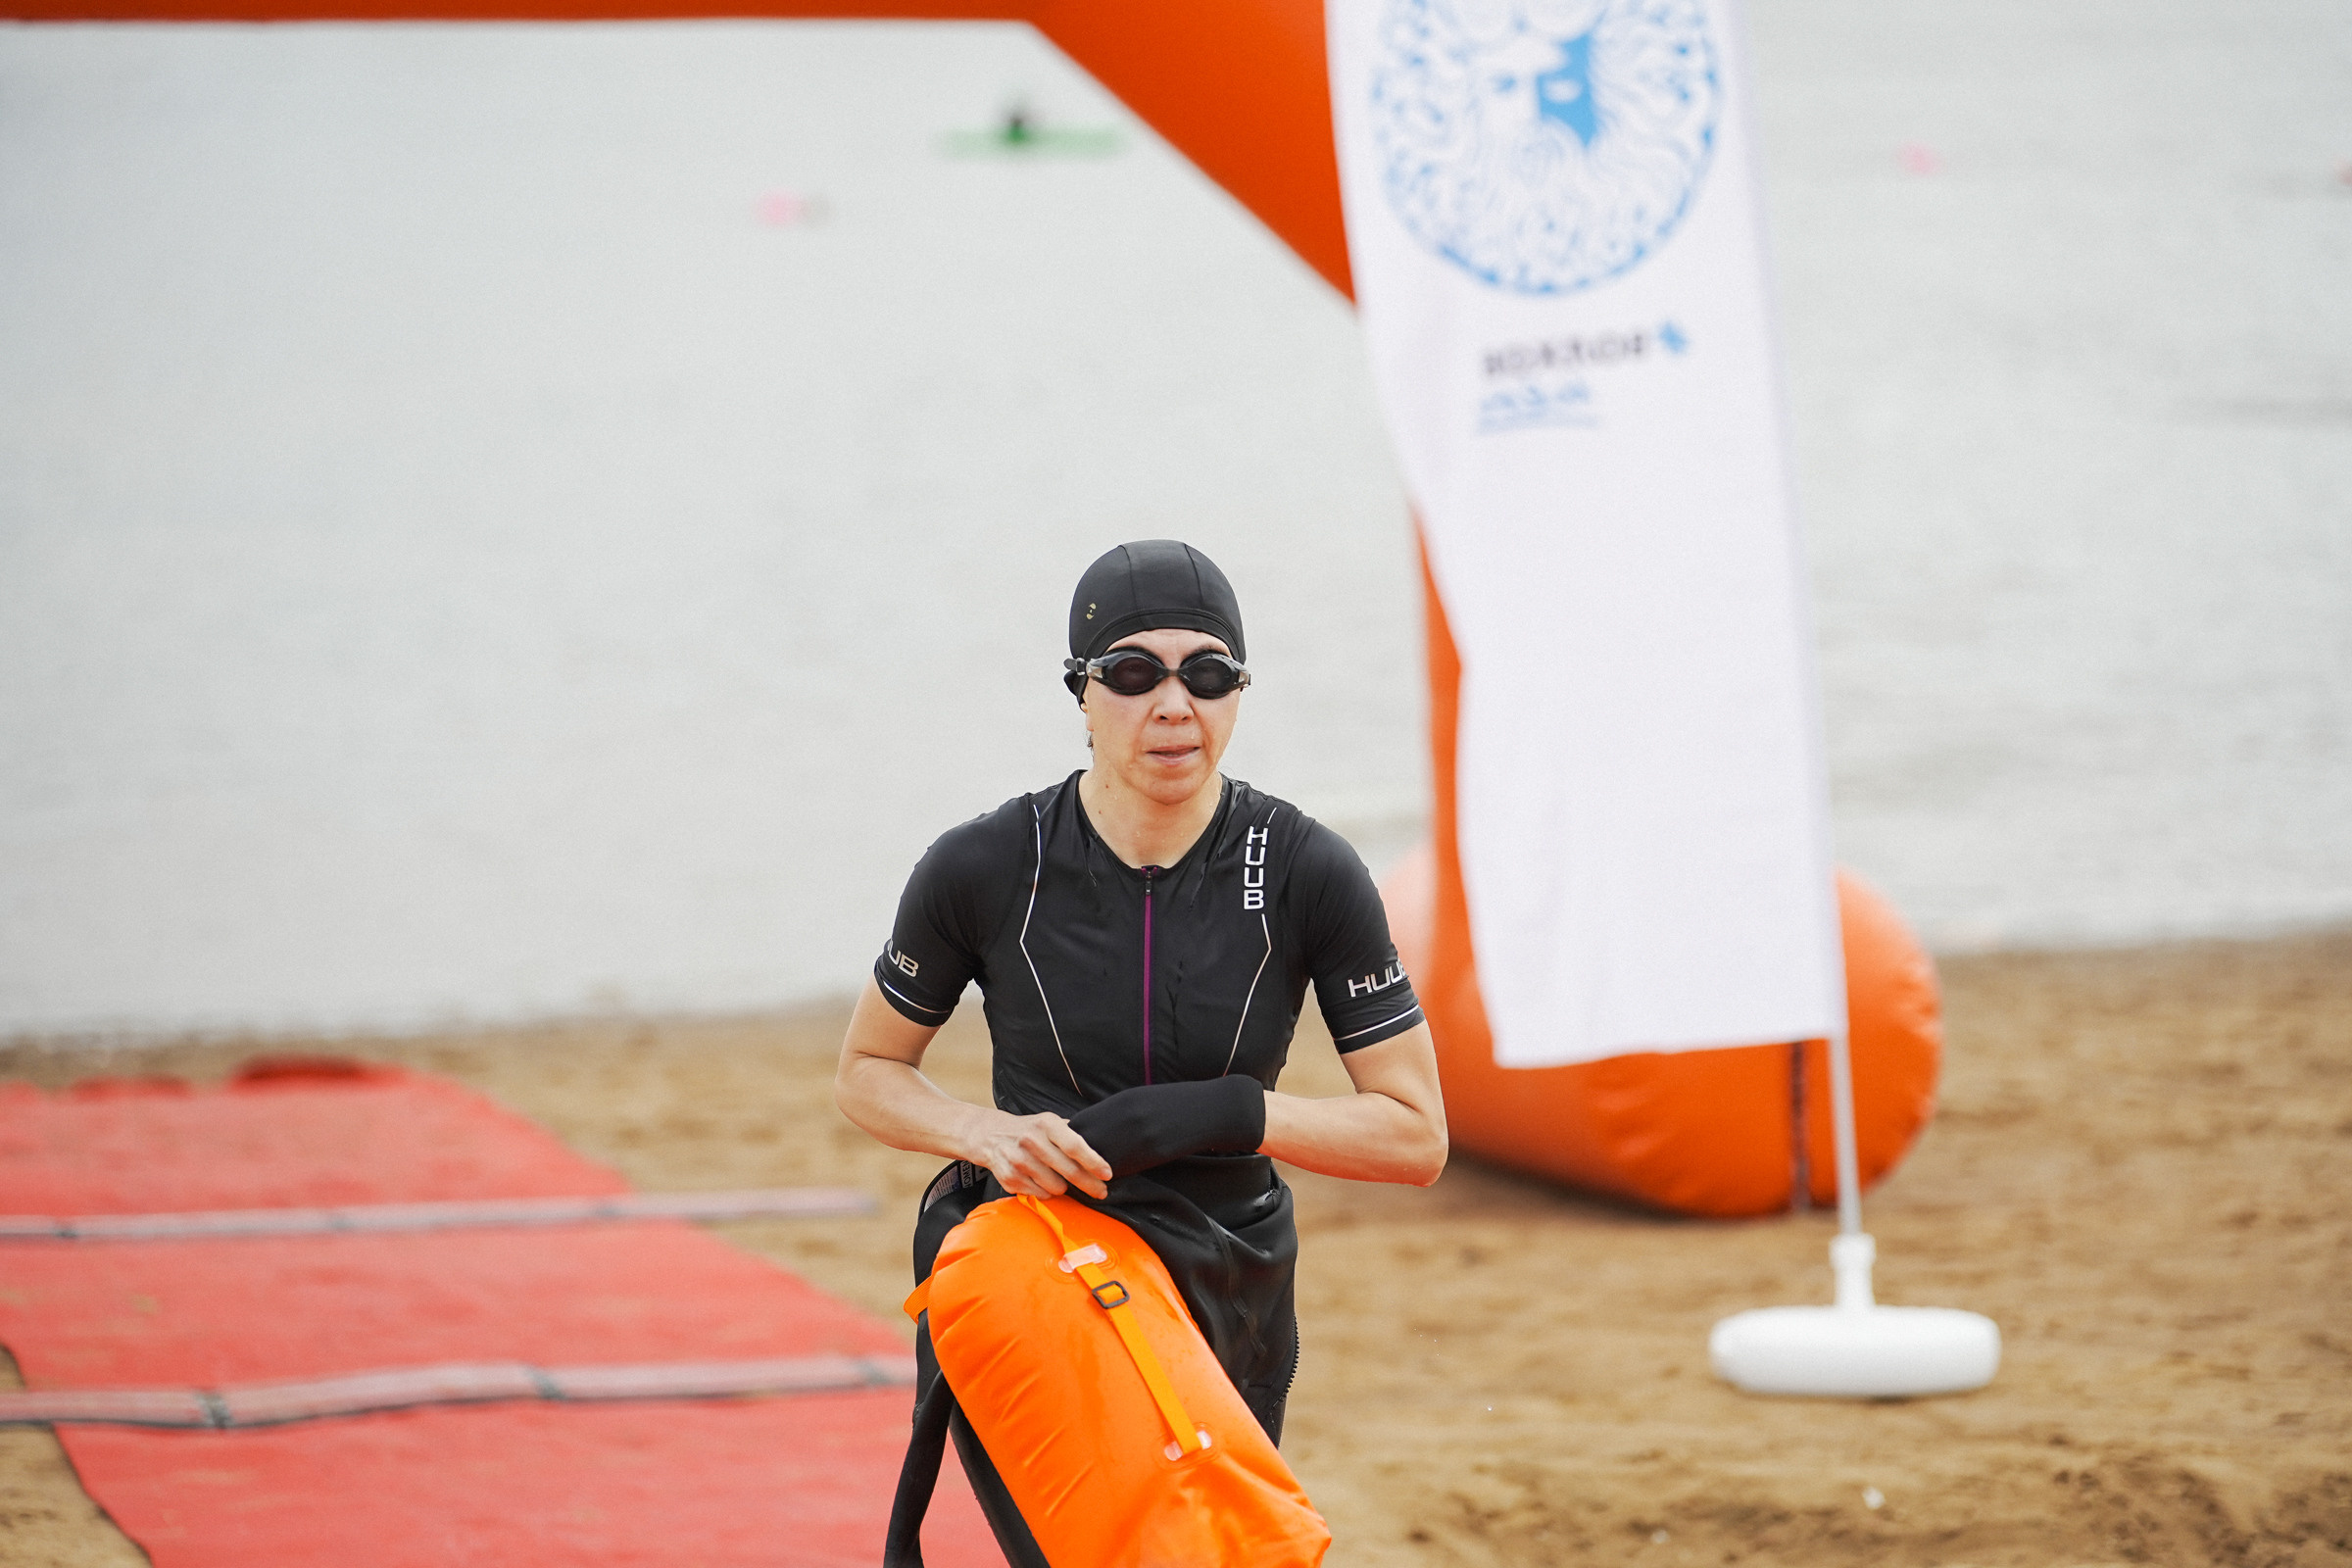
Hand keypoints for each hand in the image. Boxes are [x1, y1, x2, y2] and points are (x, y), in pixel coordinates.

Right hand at [967, 1110, 1111, 1199]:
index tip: (1107, 1174)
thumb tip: (1101, 1147)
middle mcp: (1032, 1141)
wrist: (989, 1136)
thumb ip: (1071, 1133)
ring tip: (1058, 1178)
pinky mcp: (1010, 1178)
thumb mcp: (1049, 1122)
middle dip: (1090, 1185)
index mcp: (1046, 1124)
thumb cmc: (1028, 1130)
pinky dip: (1045, 1192)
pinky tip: (1041, 1181)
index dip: (1094, 1162)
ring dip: (1062, 1187)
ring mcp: (1019, 1161)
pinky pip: (1040, 1194)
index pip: (1075, 1146)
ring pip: (1056, 1188)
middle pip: (1069, 1171)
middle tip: (1101, 1191)